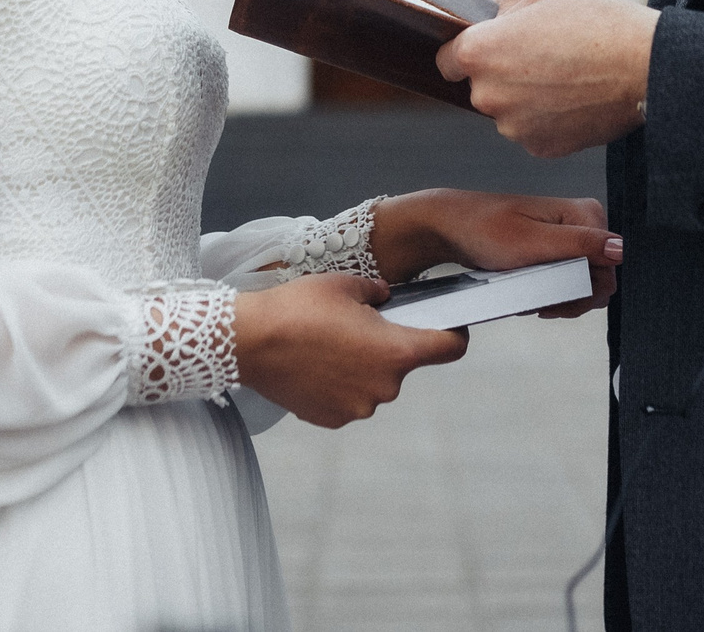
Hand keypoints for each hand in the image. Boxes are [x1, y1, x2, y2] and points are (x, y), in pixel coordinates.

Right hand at [231, 274, 467, 427]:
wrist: (249, 342)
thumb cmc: (299, 308)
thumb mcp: (345, 285)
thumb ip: (377, 292)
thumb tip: (385, 299)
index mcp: (396, 352)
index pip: (450, 349)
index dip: (454, 334)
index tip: (448, 325)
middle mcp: (385, 387)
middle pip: (404, 364)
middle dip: (389, 345)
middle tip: (358, 324)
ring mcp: (358, 408)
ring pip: (374, 382)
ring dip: (362, 366)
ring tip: (329, 344)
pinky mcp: (333, 419)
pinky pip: (349, 398)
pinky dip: (341, 384)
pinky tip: (316, 364)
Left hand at [372, 189, 620, 315]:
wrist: (452, 228)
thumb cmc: (486, 230)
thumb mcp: (532, 242)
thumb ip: (579, 245)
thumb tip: (621, 249)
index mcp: (586, 215)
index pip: (610, 269)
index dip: (584, 291)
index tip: (551, 299)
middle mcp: (584, 224)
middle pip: (599, 280)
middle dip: (570, 298)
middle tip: (537, 302)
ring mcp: (572, 239)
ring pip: (584, 286)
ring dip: (559, 299)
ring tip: (529, 298)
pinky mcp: (558, 252)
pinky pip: (569, 284)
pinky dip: (550, 295)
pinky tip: (529, 296)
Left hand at [436, 0, 658, 158]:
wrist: (647, 66)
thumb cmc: (597, 21)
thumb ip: (508, 2)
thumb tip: (495, 11)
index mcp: (479, 53)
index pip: (447, 59)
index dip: (467, 49)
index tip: (489, 45)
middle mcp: (488, 96)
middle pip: (481, 85)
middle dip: (503, 71)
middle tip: (543, 53)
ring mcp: (515, 128)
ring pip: (510, 109)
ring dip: (527, 96)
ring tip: (568, 74)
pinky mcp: (543, 148)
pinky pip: (535, 130)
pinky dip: (550, 117)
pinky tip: (578, 97)